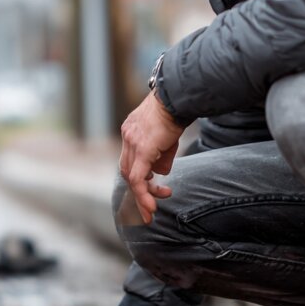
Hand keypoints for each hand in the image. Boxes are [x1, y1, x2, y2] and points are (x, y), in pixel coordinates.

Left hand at [120, 90, 184, 224]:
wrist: (178, 97)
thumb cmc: (176, 112)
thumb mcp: (167, 138)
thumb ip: (161, 156)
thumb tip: (160, 173)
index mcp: (131, 132)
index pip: (129, 160)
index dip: (138, 178)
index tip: (150, 188)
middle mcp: (127, 137)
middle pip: (126, 170)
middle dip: (138, 191)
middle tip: (150, 207)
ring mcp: (131, 142)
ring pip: (130, 177)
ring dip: (142, 196)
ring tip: (154, 208)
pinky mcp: (141, 149)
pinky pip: (137, 177)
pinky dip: (143, 193)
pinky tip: (151, 205)